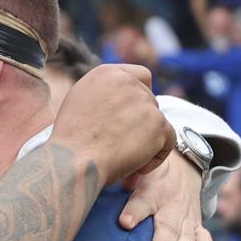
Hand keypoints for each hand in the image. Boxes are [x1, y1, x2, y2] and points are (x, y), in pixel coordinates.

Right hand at [50, 63, 170, 183]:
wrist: (74, 159)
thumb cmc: (71, 141)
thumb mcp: (80, 102)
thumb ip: (105, 94)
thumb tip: (122, 101)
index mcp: (107, 73)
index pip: (141, 76)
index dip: (141, 94)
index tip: (134, 113)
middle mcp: (129, 82)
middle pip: (150, 101)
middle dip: (141, 122)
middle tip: (122, 145)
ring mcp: (146, 102)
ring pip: (158, 122)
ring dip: (146, 140)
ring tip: (125, 159)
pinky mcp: (158, 124)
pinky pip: (169, 140)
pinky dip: (156, 156)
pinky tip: (138, 168)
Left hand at [119, 149, 212, 240]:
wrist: (185, 167)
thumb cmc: (153, 175)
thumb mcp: (138, 170)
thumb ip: (123, 178)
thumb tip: (104, 178)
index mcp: (152, 193)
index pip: (141, 202)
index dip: (133, 212)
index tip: (125, 223)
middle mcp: (171, 207)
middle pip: (167, 226)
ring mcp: (186, 218)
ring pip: (187, 236)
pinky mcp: (197, 226)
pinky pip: (204, 239)